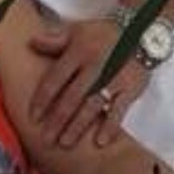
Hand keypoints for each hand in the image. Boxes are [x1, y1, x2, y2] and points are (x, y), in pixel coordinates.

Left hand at [28, 16, 149, 146]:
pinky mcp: (131, 88)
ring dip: (78, 126)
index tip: (32, 117)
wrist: (141, 30)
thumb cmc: (103, 33)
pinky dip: (110, 126)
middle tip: (45, 139)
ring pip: (92, 106)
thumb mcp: (78, 30)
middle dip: (57, 119)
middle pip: (71, 97)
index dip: (43, 99)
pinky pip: (119, 110)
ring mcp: (113, 78)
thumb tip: (31, 42)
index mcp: (77, 52)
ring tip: (65, 143)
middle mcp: (94, 66)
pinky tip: (100, 142)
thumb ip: (55, 39)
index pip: (55, 79)